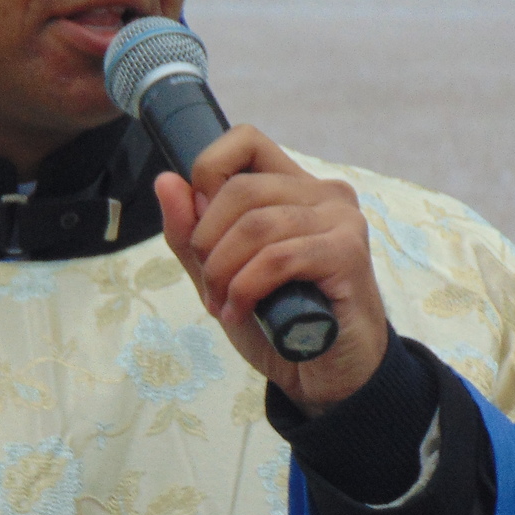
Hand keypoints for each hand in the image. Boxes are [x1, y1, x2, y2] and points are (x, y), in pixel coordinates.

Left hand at [156, 125, 387, 415]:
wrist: (328, 374)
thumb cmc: (280, 320)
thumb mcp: (220, 275)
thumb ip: (191, 233)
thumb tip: (165, 181)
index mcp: (292, 186)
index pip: (245, 140)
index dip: (208, 173)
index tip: (201, 228)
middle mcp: (323, 193)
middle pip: (240, 189)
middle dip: (208, 243)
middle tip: (211, 286)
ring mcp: (341, 220)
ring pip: (256, 225)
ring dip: (225, 272)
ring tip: (224, 304)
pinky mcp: (349, 253)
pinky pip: (279, 257)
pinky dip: (248, 288)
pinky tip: (243, 311)